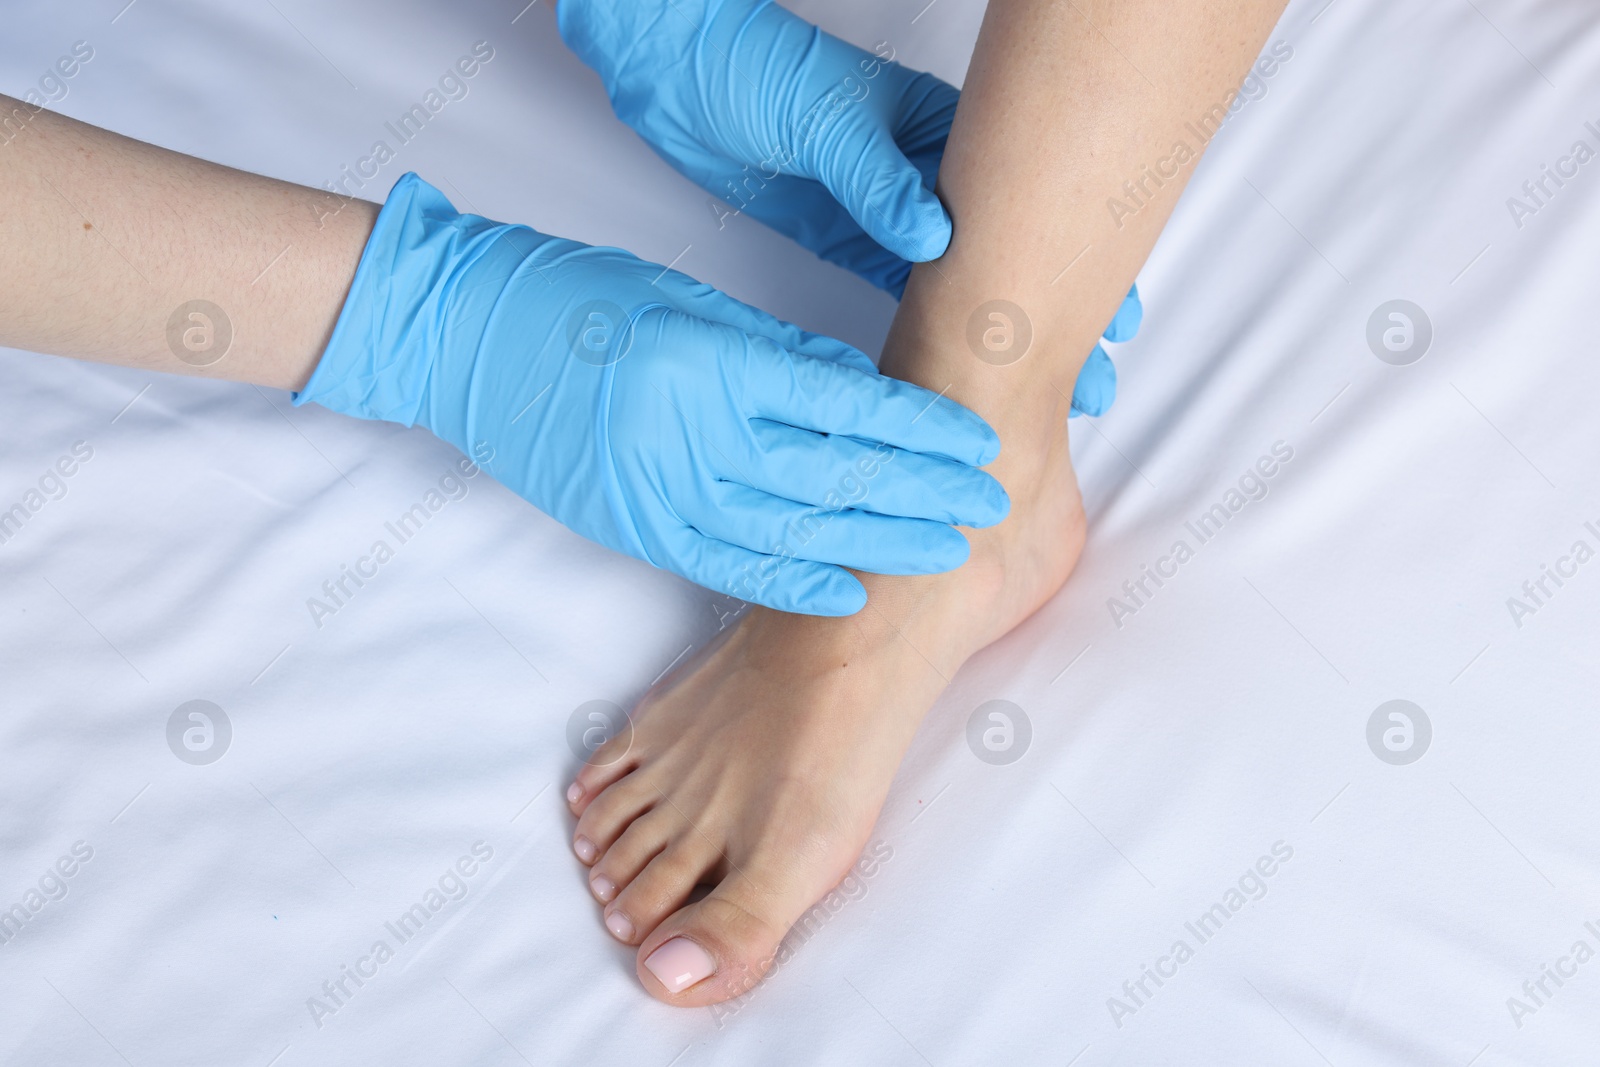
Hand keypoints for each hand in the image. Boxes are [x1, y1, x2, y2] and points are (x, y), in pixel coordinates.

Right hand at [296, 174, 1009, 615]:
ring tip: (946, 551)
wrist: (463, 339)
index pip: (845, 406)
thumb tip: (863, 393)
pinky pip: (726, 565)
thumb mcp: (688, 305)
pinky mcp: (633, 525)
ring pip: (791, 531)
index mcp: (711, 359)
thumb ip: (776, 356)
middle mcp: (689, 431)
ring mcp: (657, 488)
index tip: (978, 442)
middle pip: (833, 476)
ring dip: (876, 545)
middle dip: (921, 495)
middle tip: (990, 506)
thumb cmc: (577, 301)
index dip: (920, 431)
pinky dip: (792, 581)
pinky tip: (849, 591)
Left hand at [557, 0, 1142, 415]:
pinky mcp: (852, 238)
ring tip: (1045, 389)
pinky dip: (935, 334)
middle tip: (1093, 376)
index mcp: (942, 135)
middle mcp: (929, 177)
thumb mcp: (824, 120)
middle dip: (1052, 316)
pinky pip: (906, 294)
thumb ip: (879, 181)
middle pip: (1010, 255)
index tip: (1116, 314)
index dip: (1077, 263)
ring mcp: (893, 212)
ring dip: (1000, 336)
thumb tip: (935, 237)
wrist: (677, 74)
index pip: (1032, 203)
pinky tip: (963, 370)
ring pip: (965, 284)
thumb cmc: (753, 71)